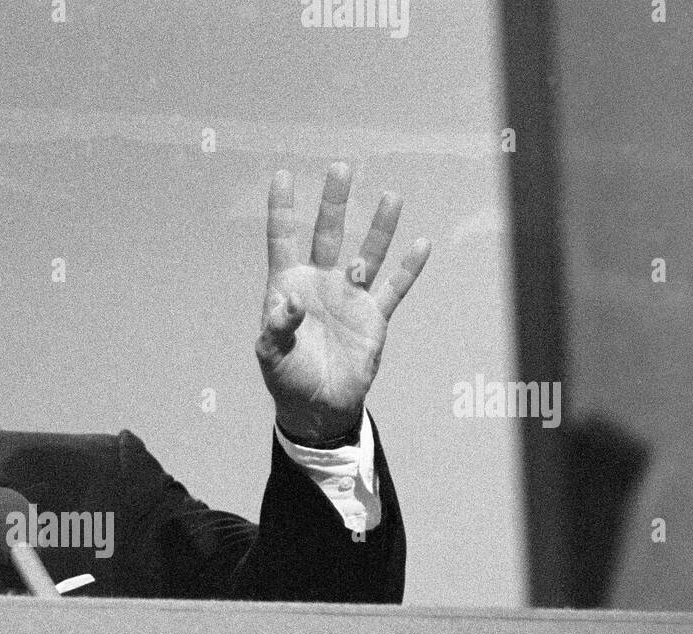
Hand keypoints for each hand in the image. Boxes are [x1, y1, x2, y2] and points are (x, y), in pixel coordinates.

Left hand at [256, 163, 429, 444]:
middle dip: (334, 202)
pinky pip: (394, 288)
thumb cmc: (287, 379)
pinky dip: (408, 269)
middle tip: (342, 168)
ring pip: (367, 253)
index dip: (282, 209)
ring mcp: (349, 297)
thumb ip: (275, 327)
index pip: (283, 240)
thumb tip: (285, 301)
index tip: (283, 176)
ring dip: (379, 227)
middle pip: (327, 234)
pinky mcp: (374, 317)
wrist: (318, 406)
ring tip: (392, 196)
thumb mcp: (271, 355)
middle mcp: (320, 284)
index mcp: (288, 287)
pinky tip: (420, 245)